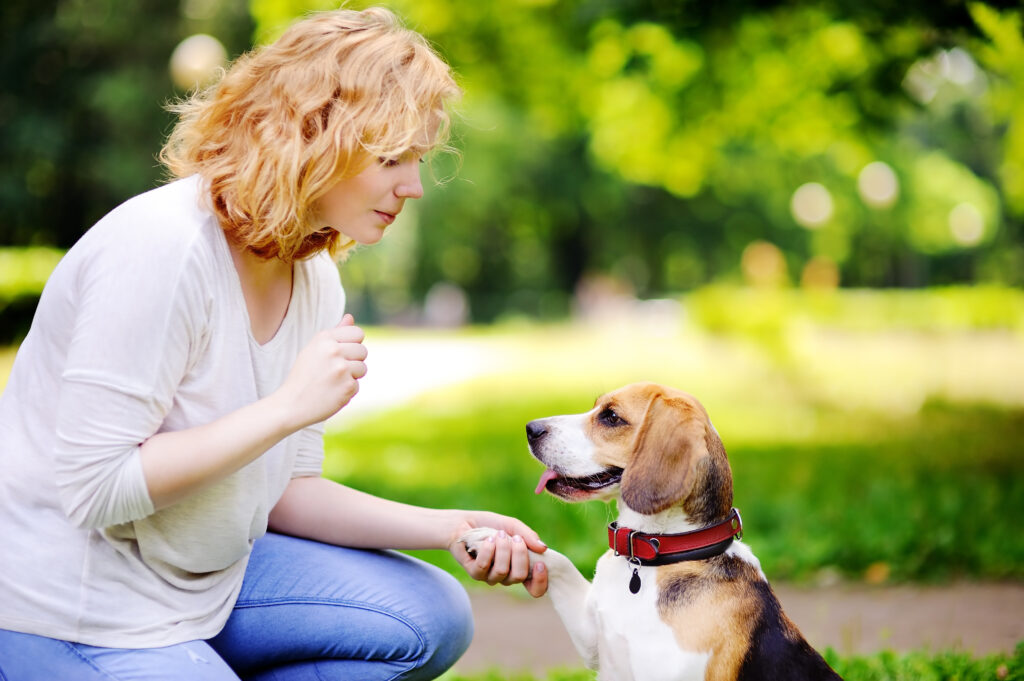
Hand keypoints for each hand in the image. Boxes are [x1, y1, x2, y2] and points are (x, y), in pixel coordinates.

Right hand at [275, 314, 366, 430]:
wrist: (291, 404)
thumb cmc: (303, 376)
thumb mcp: (314, 349)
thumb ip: (335, 333)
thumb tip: (350, 317)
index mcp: (324, 338)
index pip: (358, 333)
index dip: (353, 344)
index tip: (342, 353)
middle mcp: (334, 350)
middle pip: (363, 351)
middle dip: (354, 361)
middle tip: (335, 371)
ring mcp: (342, 369)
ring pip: (363, 368)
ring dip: (351, 377)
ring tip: (332, 381)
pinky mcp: (348, 386)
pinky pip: (357, 385)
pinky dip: (347, 391)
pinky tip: (331, 393)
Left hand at [448, 512, 548, 597]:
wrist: (465, 522)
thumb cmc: (491, 525)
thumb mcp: (513, 526)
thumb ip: (528, 536)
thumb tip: (544, 548)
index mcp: (520, 568)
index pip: (535, 589)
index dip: (540, 581)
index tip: (541, 563)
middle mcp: (506, 576)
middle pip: (519, 577)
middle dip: (520, 554)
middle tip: (515, 538)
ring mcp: (490, 577)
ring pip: (502, 571)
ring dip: (503, 549)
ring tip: (498, 534)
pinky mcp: (475, 573)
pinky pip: (484, 566)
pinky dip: (488, 550)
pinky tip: (488, 539)